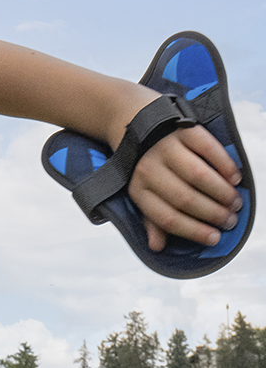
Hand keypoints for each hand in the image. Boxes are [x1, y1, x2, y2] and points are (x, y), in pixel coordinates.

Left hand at [128, 125, 243, 251]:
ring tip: (235, 203)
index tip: (215, 238)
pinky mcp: (181, 129)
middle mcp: (148, 167)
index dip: (193, 231)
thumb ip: (151, 218)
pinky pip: (208, 149)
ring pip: (199, 176)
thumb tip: (157, 247)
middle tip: (230, 220)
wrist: (132, 120)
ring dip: (222, 193)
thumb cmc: (143, 163)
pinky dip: (225, 166)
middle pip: (185, 198)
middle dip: (213, 214)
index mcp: (137, 188)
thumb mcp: (141, 190)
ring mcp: (164, 146)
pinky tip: (235, 179)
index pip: (166, 217)